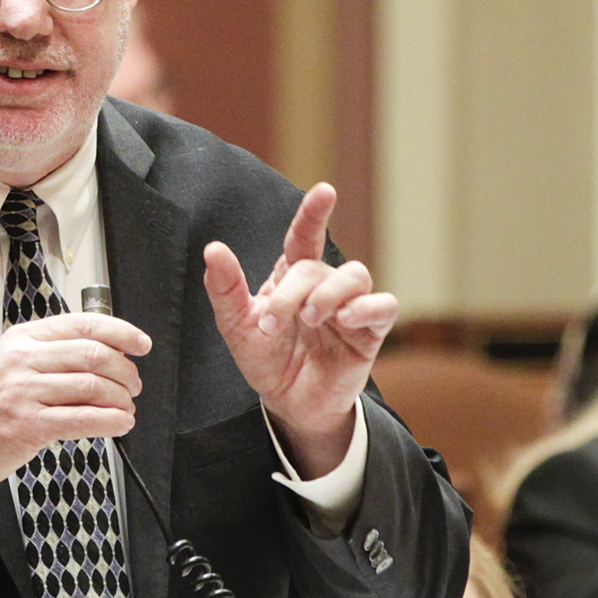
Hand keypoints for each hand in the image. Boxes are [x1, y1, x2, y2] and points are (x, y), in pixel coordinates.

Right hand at [0, 313, 151, 508]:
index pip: (82, 324)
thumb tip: (103, 355)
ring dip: (121, 399)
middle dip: (125, 371)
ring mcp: (24, 393)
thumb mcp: (8, 365)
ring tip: (126, 408)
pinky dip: (111, 422)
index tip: (141, 343)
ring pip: (93, 386)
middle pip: (94, 354)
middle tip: (134, 385)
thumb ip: (49, 356)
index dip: (121, 332)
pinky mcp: (28, 426)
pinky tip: (119, 424)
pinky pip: (84, 419)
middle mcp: (22, 361)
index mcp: (20, 339)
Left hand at [203, 183, 395, 477]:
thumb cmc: (267, 361)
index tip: (325, 192)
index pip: (304, 237)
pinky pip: (384, 305)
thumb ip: (226, 290)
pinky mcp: (370, 332)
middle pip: (316, 266)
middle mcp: (324, 285)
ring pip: (356, 275)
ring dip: (328, 294)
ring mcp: (350, 307)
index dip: (314, 213)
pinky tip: (346, 319)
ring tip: (310, 320)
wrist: (289, 405)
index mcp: (292, 278)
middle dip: (291, 294)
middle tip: (272, 325)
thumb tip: (213, 250)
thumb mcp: (238, 327)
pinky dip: (367, 307)